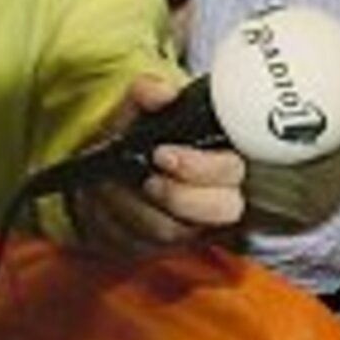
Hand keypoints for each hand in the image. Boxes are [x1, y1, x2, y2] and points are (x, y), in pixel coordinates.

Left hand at [69, 73, 247, 256]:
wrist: (102, 171)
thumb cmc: (131, 138)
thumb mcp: (135, 109)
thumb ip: (147, 92)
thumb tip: (163, 94)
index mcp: (222, 159)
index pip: (236, 171)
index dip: (205, 169)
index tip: (164, 155)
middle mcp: (217, 197)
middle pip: (223, 210)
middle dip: (180, 195)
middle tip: (148, 177)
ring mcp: (191, 227)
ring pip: (175, 230)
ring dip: (137, 206)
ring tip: (116, 184)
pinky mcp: (161, 248)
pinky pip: (143, 246)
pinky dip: (117, 222)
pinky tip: (108, 201)